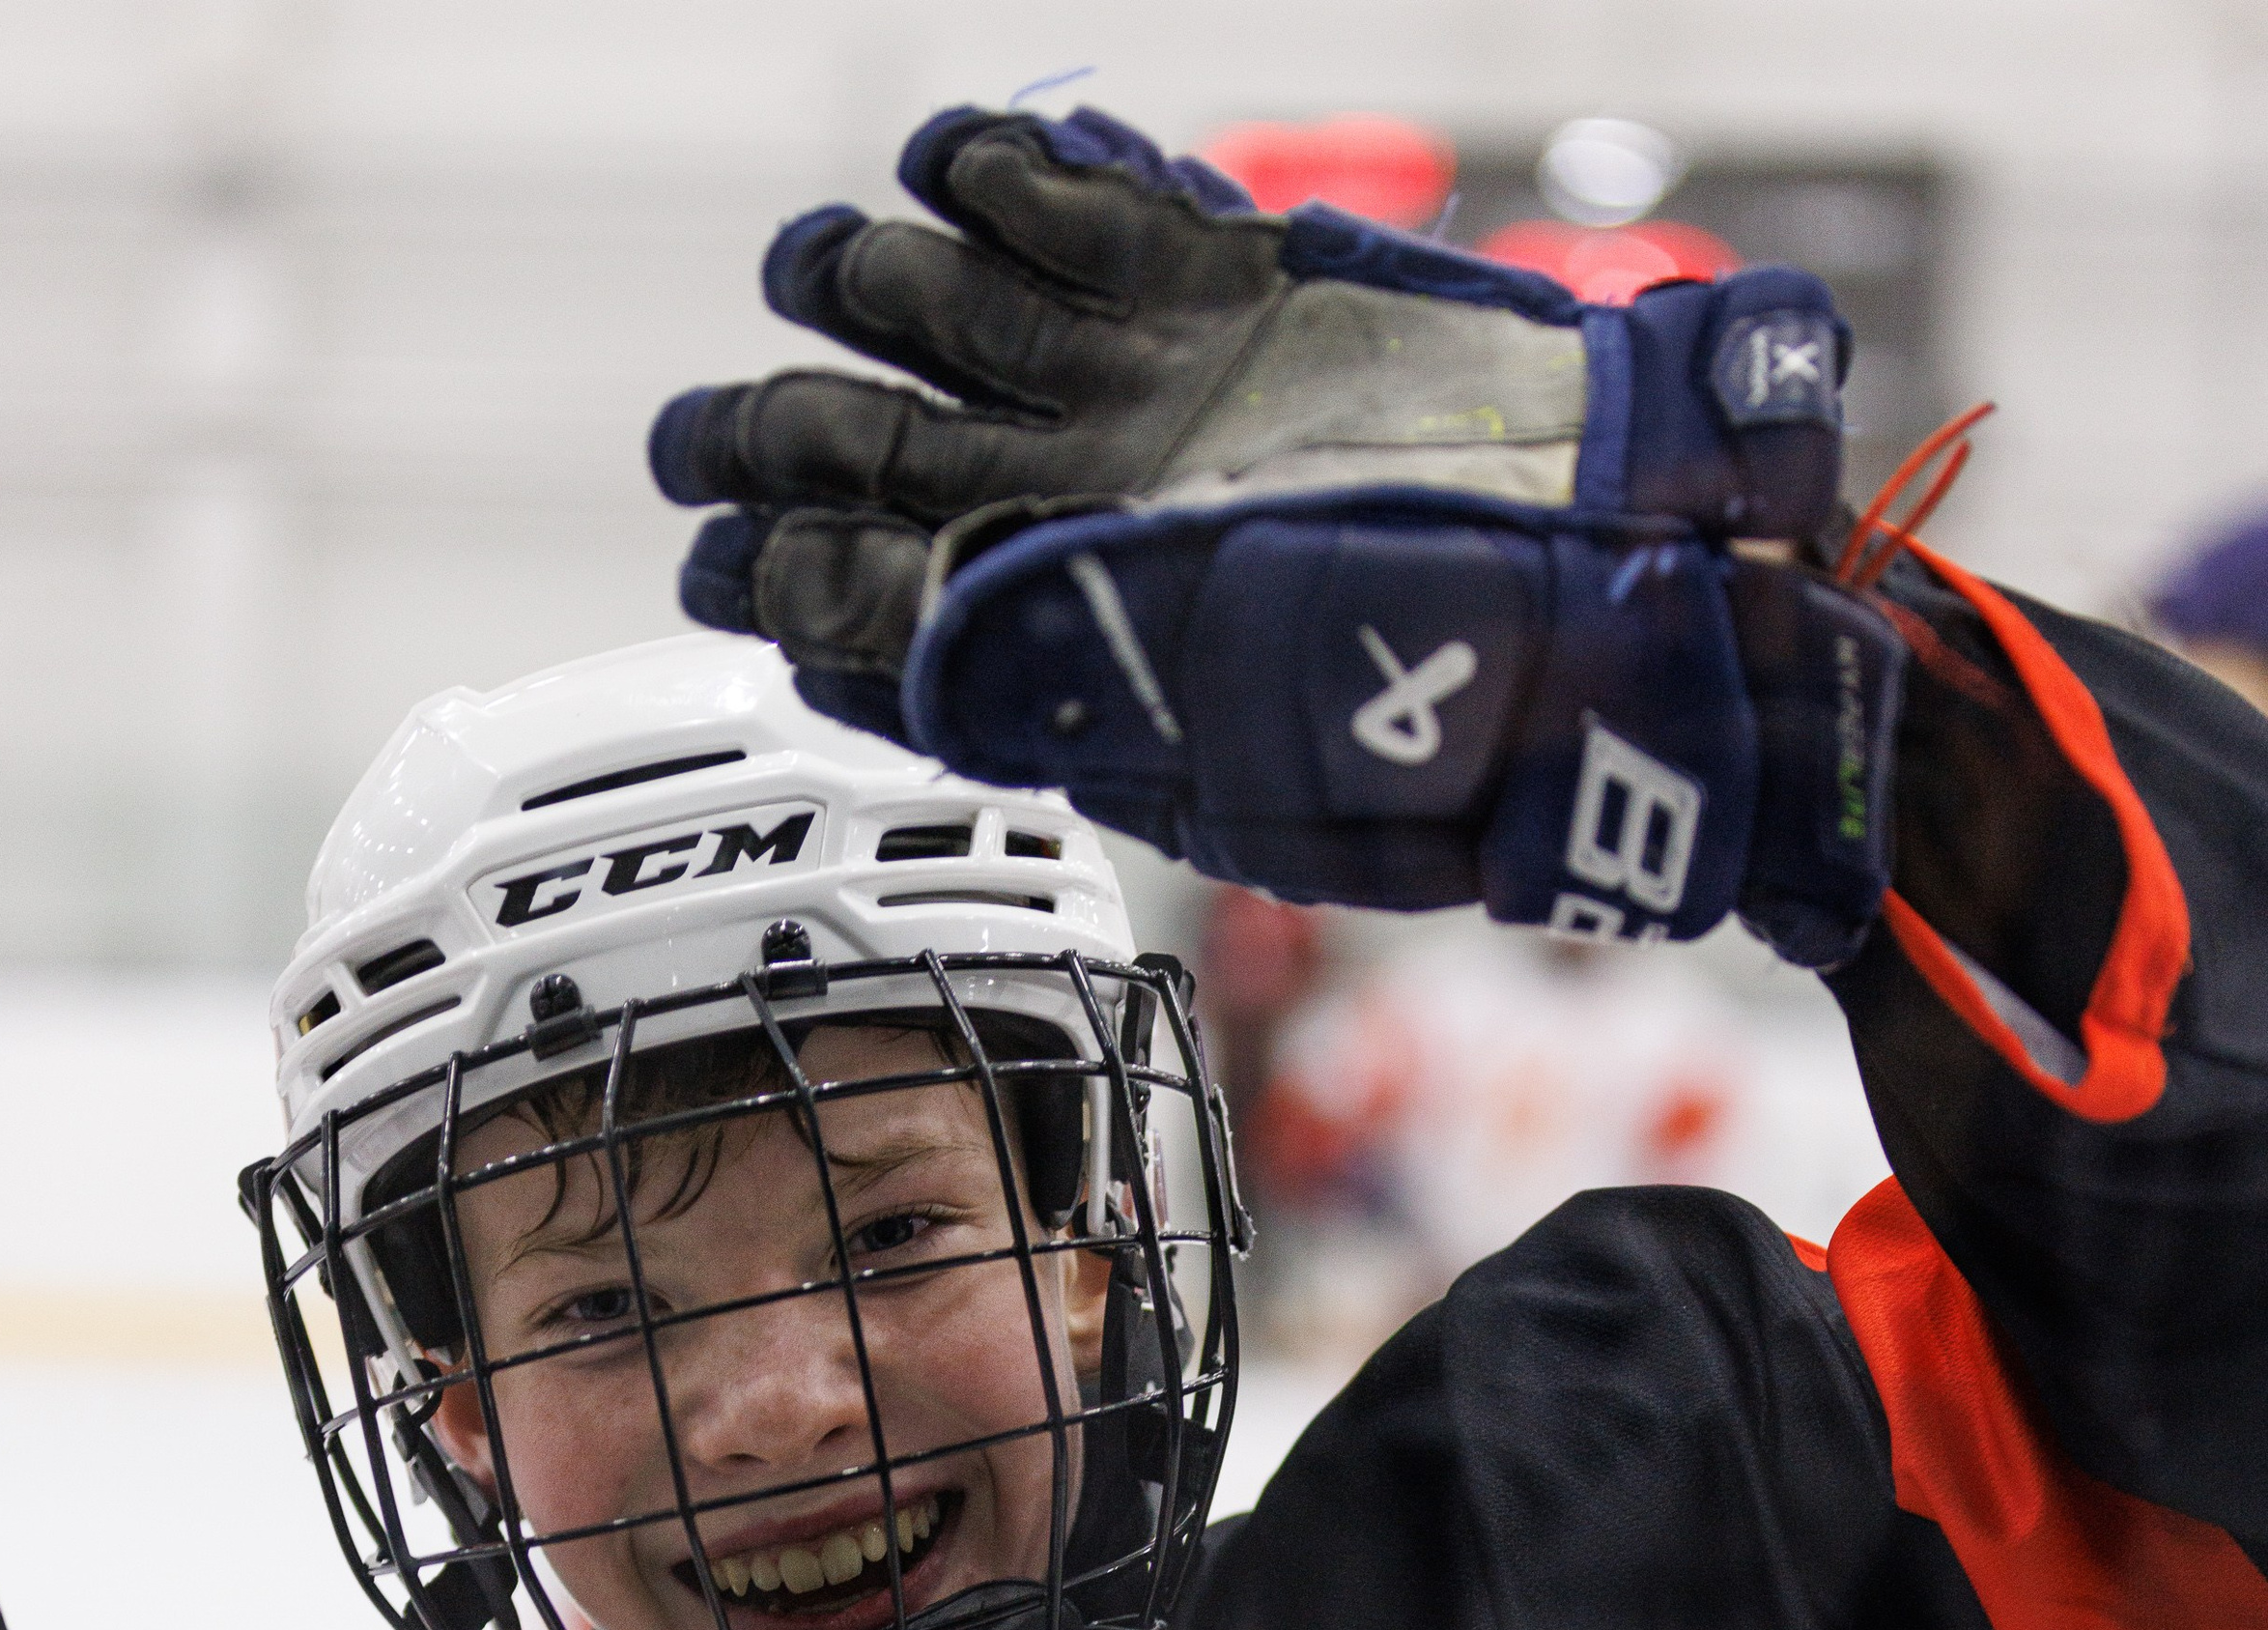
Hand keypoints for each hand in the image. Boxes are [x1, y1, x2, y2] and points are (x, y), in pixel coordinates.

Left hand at [653, 103, 1903, 967]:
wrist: (1630, 601)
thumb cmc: (1455, 717)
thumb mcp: (1229, 760)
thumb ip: (1054, 695)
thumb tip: (896, 651)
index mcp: (1081, 642)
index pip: (880, 611)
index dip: (783, 585)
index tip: (717, 571)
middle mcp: (1095, 512)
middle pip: (883, 453)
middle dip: (775, 443)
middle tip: (701, 438)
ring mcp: (1156, 390)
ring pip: (955, 314)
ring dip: (867, 285)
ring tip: (821, 266)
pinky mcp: (1235, 284)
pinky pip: (1092, 204)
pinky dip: (1012, 175)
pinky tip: (950, 166)